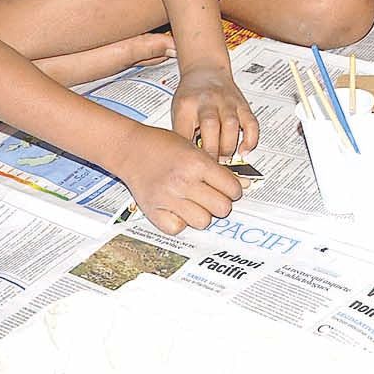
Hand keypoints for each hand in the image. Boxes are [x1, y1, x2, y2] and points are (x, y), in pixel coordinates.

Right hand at [111, 123, 244, 235]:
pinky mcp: (153, 211)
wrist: (131, 148)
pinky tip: (178, 209)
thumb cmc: (163, 146)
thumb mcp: (195, 149)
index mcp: (197, 164)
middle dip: (221, 203)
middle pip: (222, 208)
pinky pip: (177, 228)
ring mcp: (168, 198)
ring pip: (203, 221)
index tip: (228, 188)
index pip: (232, 188)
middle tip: (213, 196)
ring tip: (194, 202)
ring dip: (202, 214)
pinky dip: (180, 222)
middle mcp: (183, 182)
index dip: (234, 190)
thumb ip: (218, 169)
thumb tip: (243, 185)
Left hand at [171, 63, 258, 159]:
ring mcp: (227, 102)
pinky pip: (251, 123)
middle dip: (211, 150)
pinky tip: (244, 150)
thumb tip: (187, 159)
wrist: (205, 69)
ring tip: (224, 160)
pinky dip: (250, 139)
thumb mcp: (177, 111)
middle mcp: (208, 101)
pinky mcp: (242, 105)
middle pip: (210, 126)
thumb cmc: (191, 94)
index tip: (192, 165)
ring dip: (228, 147)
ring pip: (231, 125)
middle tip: (210, 165)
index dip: (189, 152)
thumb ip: (182, 133)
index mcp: (187, 104)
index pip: (185, 131)